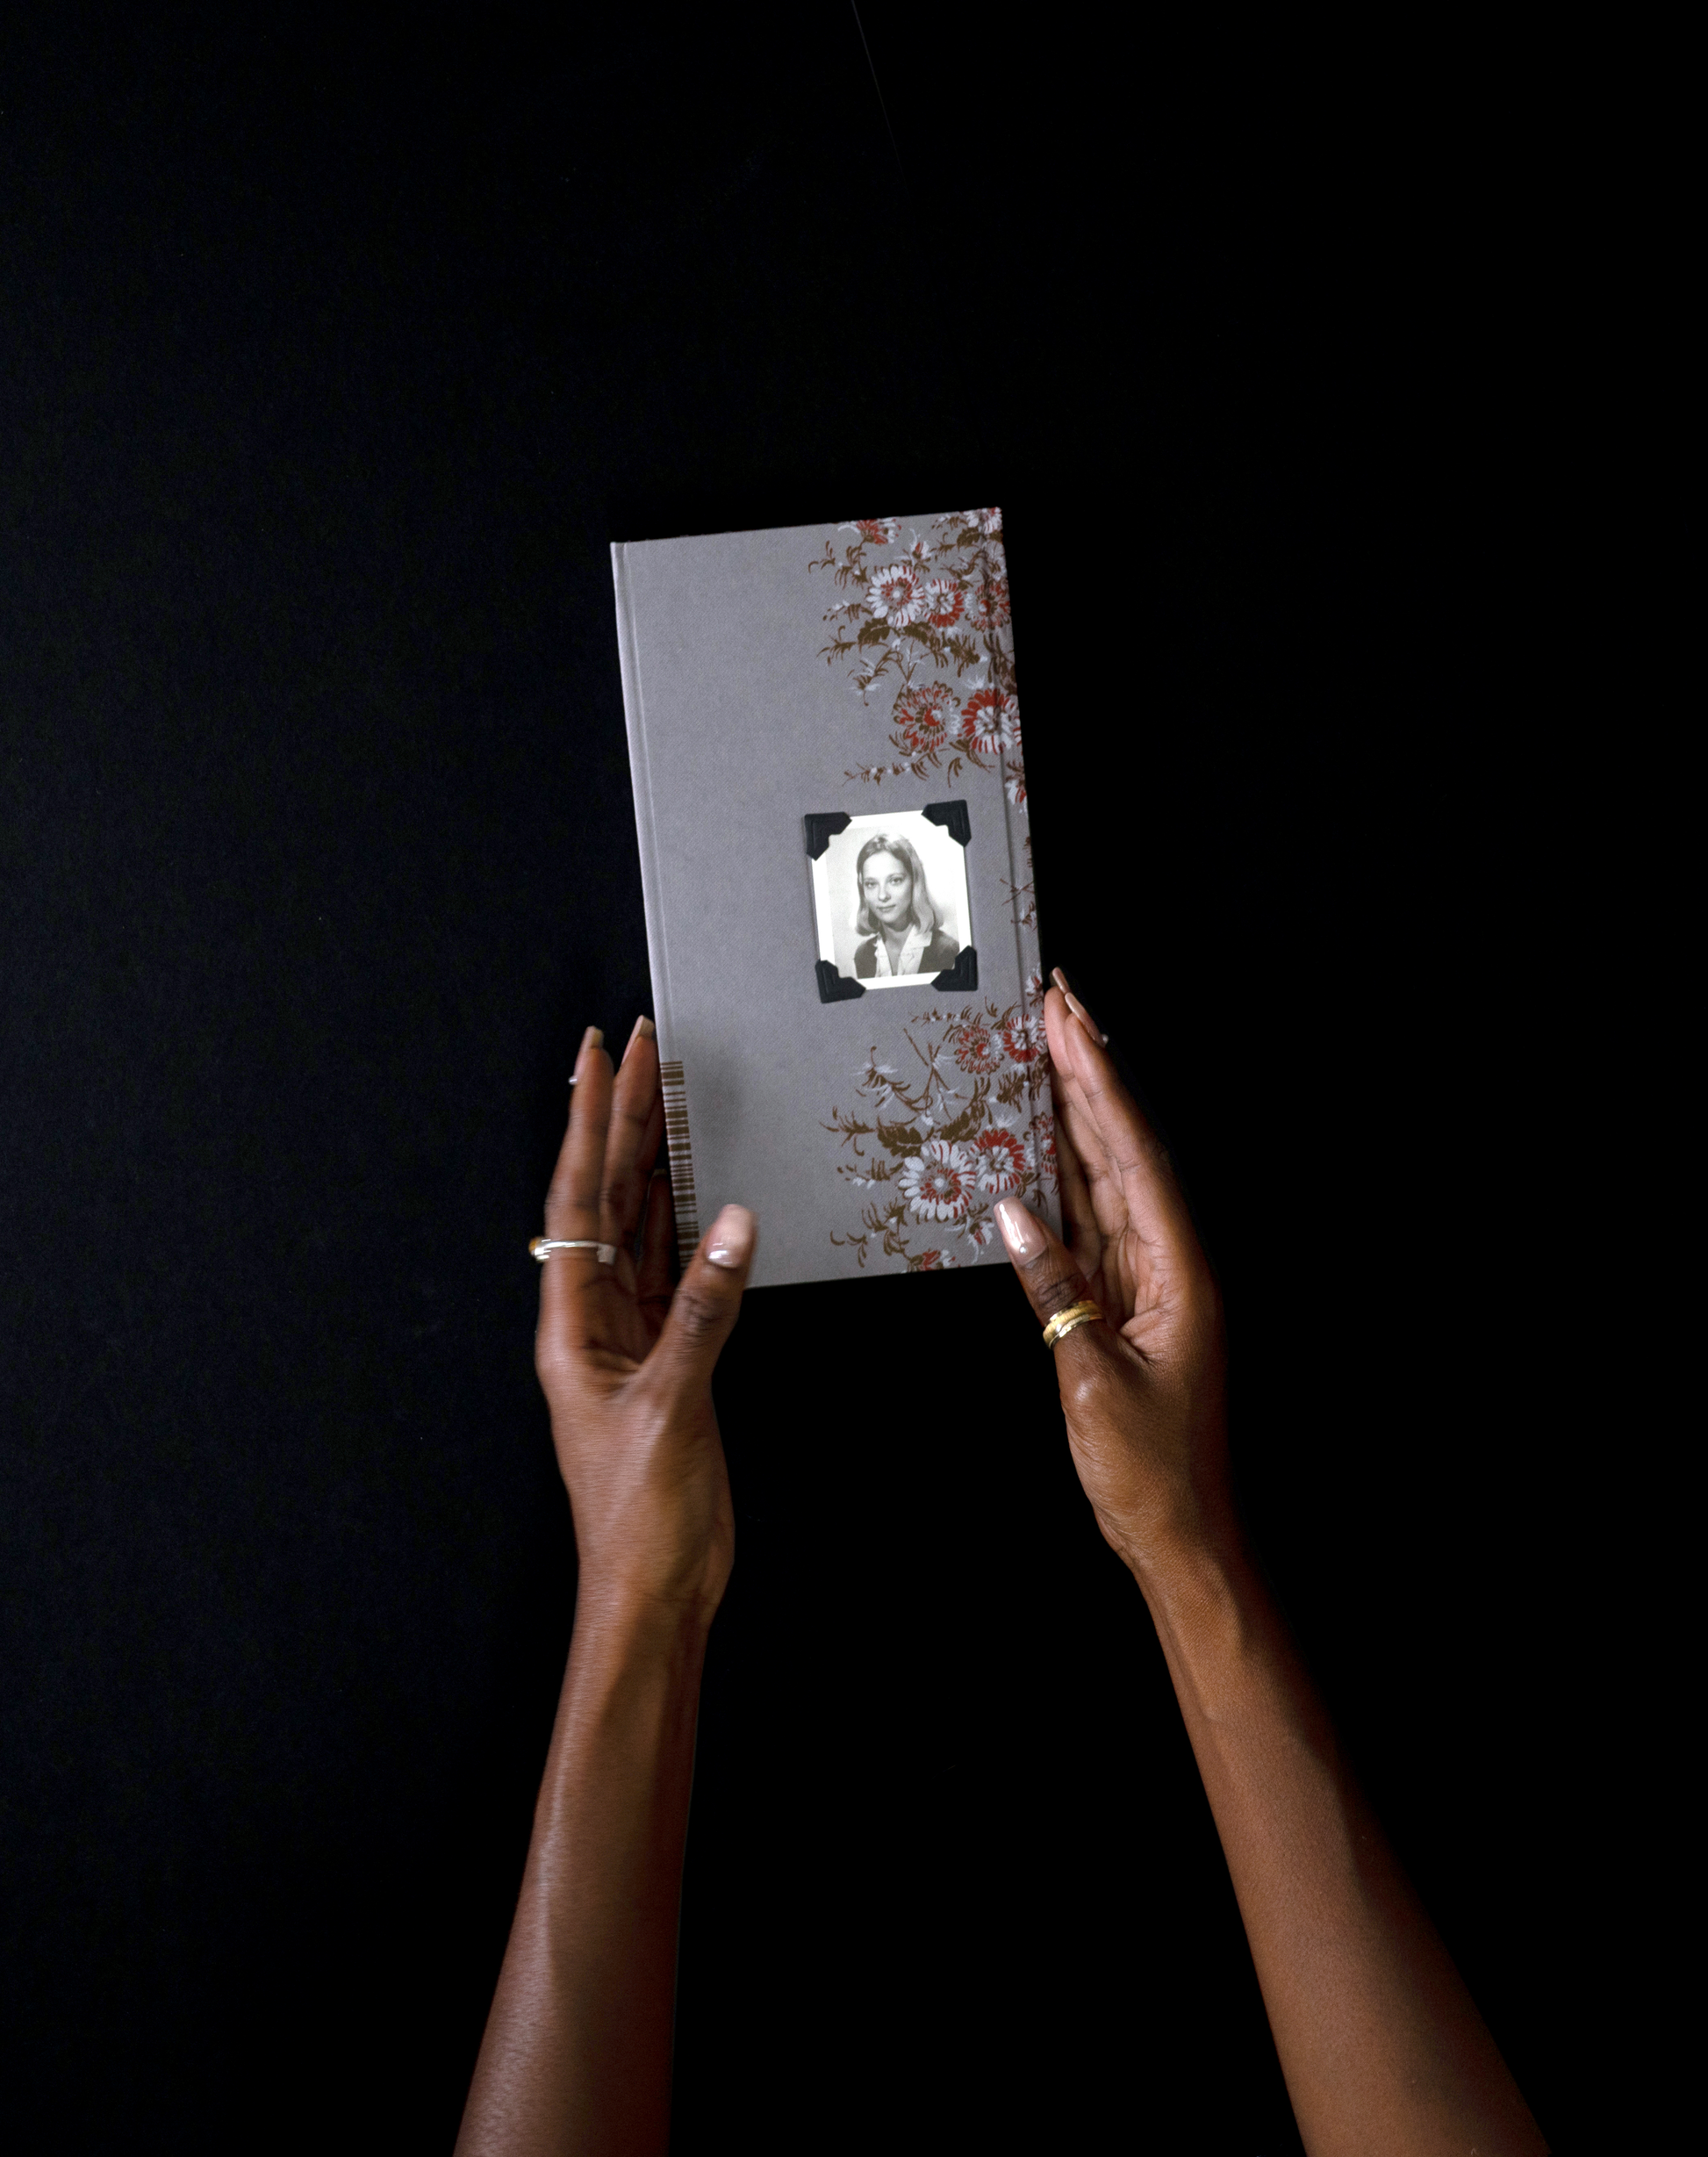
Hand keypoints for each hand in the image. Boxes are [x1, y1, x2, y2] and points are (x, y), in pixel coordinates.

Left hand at [533, 1020, 753, 1628]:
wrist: (654, 1586)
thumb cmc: (639, 1516)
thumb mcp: (672, 1406)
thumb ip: (705, 1312)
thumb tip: (732, 1223)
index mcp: (571, 1325)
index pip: (578, 1199)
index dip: (589, 1122)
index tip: (599, 1058)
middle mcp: (594, 1320)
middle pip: (608, 1199)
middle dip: (622, 1121)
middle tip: (641, 1049)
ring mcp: (633, 1338)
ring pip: (642, 1228)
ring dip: (654, 1162)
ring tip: (668, 1095)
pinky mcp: (672, 1361)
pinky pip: (679, 1273)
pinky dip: (692, 1226)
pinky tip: (703, 1189)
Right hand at [995, 977, 1228, 1577]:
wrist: (1182, 1534)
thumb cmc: (1150, 1471)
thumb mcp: (1090, 1380)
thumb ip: (1053, 1292)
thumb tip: (1014, 1214)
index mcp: (1180, 1270)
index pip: (1133, 1153)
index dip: (1098, 1079)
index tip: (1069, 1018)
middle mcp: (1169, 1262)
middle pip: (1124, 1147)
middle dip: (1089, 1071)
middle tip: (1056, 1002)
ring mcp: (1146, 1280)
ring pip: (1105, 1176)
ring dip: (1077, 1111)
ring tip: (1045, 1048)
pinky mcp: (1122, 1304)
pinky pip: (1089, 1224)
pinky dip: (1064, 1176)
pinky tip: (1039, 1142)